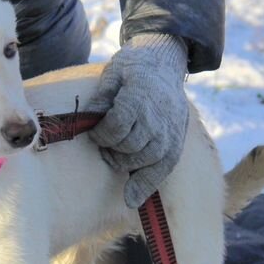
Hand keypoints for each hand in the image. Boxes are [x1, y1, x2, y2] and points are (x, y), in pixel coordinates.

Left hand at [87, 33, 189, 208]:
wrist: (166, 63)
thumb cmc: (134, 68)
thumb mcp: (113, 73)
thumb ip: (101, 99)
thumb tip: (87, 121)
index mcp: (141, 95)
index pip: (118, 125)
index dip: (102, 133)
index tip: (95, 131)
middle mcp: (159, 117)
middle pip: (131, 146)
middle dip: (112, 149)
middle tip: (103, 143)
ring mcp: (170, 131)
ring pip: (146, 160)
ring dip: (125, 164)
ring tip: (114, 156)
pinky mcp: (176, 142)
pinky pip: (163, 169)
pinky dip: (146, 185)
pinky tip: (131, 199)